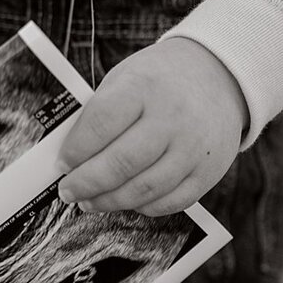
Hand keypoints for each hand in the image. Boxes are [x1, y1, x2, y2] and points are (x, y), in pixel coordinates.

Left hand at [58, 38, 247, 216]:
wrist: (220, 76)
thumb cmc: (161, 81)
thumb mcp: (126, 78)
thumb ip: (99, 115)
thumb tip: (69, 158)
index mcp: (144, 86)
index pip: (100, 124)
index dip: (75, 150)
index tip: (61, 164)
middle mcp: (172, 117)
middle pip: (120, 163)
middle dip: (86, 183)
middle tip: (69, 191)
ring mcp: (193, 147)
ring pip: (143, 189)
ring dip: (110, 201)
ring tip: (91, 201)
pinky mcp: (208, 171)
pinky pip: (170, 202)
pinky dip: (143, 207)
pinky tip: (127, 200)